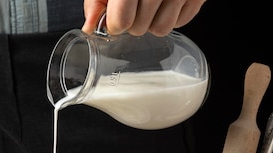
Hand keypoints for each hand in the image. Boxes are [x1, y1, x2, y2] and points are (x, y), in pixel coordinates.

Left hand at [82, 0, 205, 35]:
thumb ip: (96, 0)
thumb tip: (91, 27)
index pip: (122, 22)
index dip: (115, 23)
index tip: (116, 16)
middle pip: (139, 28)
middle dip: (133, 22)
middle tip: (135, 4)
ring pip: (161, 29)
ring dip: (153, 22)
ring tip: (151, 4)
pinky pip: (181, 22)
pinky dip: (172, 16)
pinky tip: (167, 0)